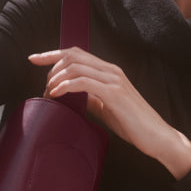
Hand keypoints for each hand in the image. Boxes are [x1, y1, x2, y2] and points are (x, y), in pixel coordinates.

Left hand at [29, 47, 190, 178]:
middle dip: (51, 66)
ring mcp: (113, 80)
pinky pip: (83, 82)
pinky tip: (56, 94)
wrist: (157, 137)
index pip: (76, 53)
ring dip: (56, 78)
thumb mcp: (107, 109)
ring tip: (48, 93)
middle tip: (43, 87)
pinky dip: (65, 85)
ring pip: (76, 66)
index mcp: (109, 72)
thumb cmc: (134, 126)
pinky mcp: (114, 93)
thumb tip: (71, 97)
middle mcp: (111, 70)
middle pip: (72, 55)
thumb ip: (91, 99)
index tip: (33, 59)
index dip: (52, 54)